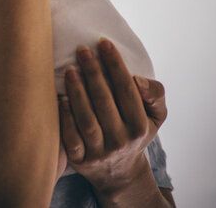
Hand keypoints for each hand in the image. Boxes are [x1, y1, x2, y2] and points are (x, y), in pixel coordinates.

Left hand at [59, 39, 167, 198]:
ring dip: (77, 93)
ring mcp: (99, 152)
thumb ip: (155, 95)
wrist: (119, 172)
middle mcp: (121, 140)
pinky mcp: (80, 160)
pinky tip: (60, 97)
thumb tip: (138, 79)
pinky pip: (70, 138)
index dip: (115, 65)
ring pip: (87, 120)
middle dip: (93, 73)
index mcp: (140, 127)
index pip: (127, 91)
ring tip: (70, 70)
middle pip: (105, 102)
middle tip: (82, 50)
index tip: (103, 43)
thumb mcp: (155, 116)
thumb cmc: (135, 132)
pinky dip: (65, 117)